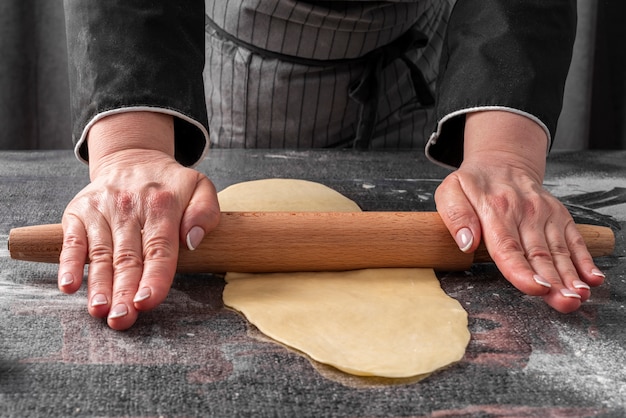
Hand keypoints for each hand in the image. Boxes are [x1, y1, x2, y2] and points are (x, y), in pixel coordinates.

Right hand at [57, 112, 219, 329]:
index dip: (154, 277)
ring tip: (100, 310)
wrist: (132, 158)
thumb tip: (192, 241)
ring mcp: (102, 209)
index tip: (148, 301)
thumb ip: (205, 212)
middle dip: (124, 291)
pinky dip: (69, 263)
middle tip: (123, 318)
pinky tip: (69, 286)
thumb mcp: (200, 186)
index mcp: (163, 204)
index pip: (159, 248)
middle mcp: (130, 207)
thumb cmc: (169, 183)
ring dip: (99, 285)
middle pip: (128, 257)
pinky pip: (73, 241)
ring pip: (101, 254)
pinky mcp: (79, 212)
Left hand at [435, 111, 604, 311]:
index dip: (522, 271)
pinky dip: (585, 259)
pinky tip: (591, 278)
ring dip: (571, 276)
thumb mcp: (451, 191)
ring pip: (559, 251)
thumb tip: (466, 244)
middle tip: (565, 302)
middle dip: (554, 282)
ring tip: (578, 297)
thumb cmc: (473, 183)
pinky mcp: (558, 215)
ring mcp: (544, 214)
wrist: (501, 162)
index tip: (536, 288)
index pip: (508, 247)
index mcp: (495, 210)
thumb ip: (456, 217)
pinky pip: (573, 239)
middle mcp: (524, 212)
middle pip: (539, 254)